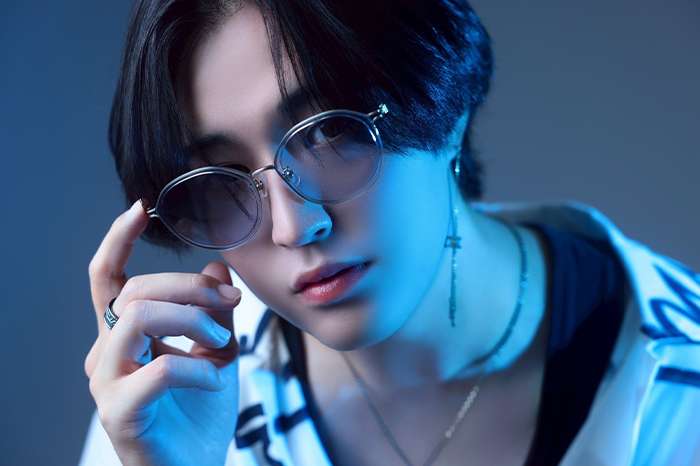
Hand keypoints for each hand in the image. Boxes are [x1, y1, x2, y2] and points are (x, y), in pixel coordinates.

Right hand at [85, 201, 240, 465]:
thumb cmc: (200, 414)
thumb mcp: (216, 350)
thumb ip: (213, 311)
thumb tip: (217, 267)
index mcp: (123, 336)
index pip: (108, 278)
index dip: (118, 240)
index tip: (141, 208)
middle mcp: (104, 355)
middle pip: (136, 290)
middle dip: (191, 287)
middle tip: (232, 302)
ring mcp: (107, 384)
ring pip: (139, 316)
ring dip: (192, 319)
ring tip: (221, 342)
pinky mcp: (119, 413)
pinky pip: (158, 368)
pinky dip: (198, 366)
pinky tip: (217, 379)